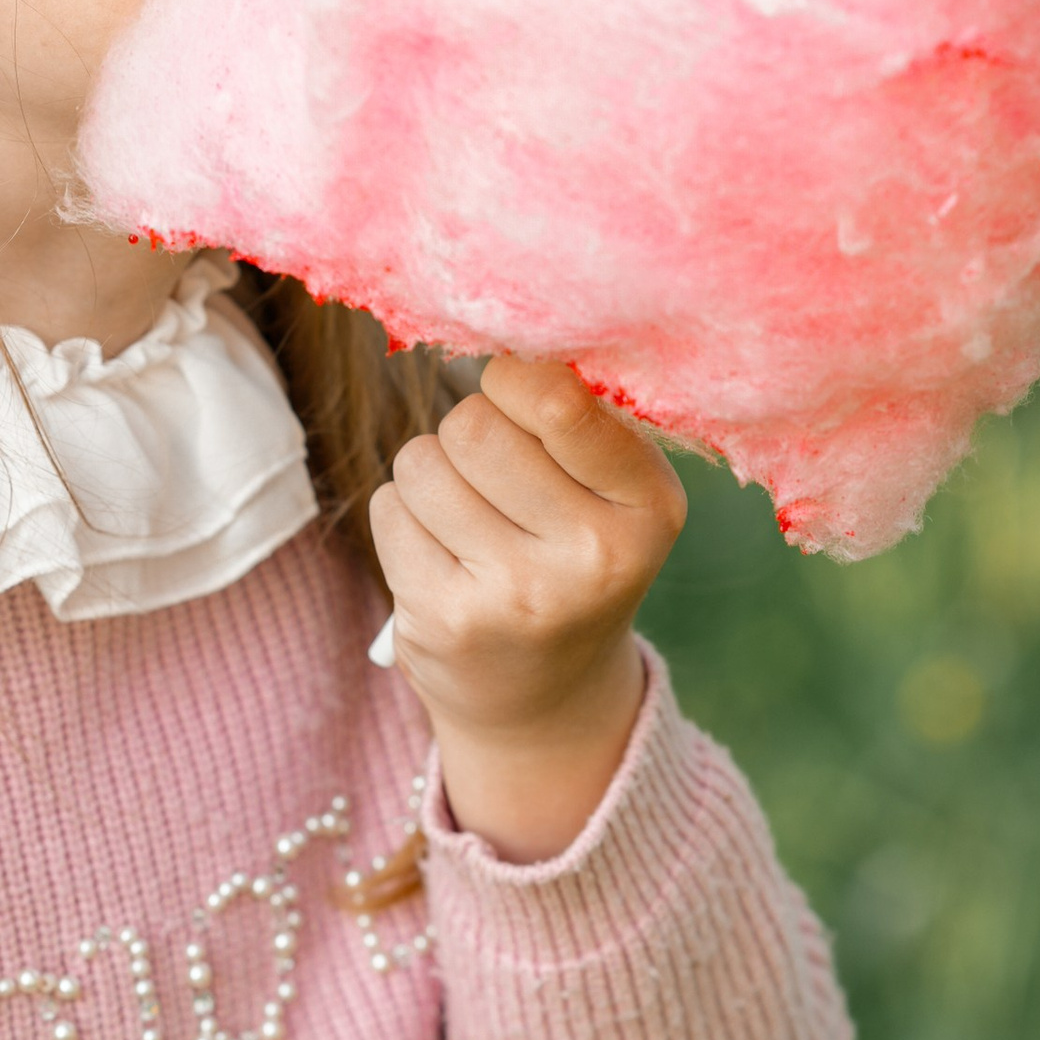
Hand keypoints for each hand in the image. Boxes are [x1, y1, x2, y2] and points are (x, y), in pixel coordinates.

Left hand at [371, 356, 685, 861]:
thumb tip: (508, 339)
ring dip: (431, 476)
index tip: (516, 395)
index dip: (514, 378)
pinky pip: (389, 509)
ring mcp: (513, 596)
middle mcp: (591, 557)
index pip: (556, 398)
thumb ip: (579, 418)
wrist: (544, 700)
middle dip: (468, 433)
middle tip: (493, 478)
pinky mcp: (443, 622)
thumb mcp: (618, 497)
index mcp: (649, 509)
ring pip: (422, 462)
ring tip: (469, 521)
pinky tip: (443, 559)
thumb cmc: (574, 560)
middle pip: (472, 424)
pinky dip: (404, 520)